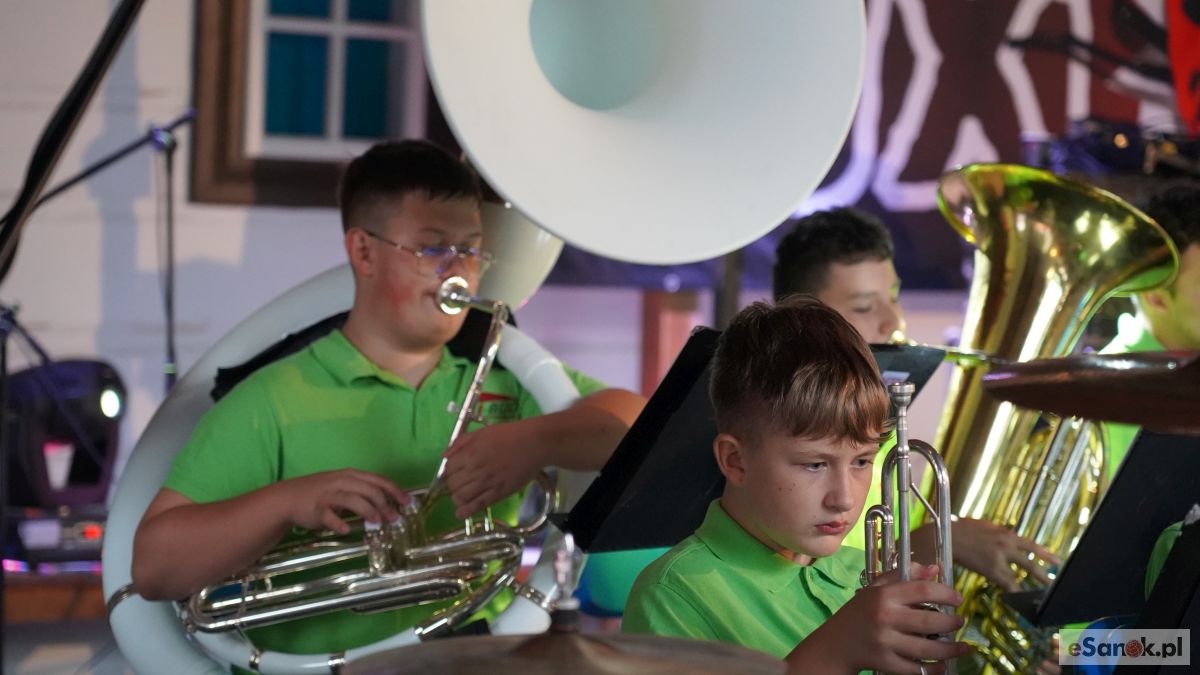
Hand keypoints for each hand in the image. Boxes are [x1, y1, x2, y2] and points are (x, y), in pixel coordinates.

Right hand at [273, 469, 409, 534]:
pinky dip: (338, 522)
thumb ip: (363, 494)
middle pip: (368, 490)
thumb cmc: (321, 492)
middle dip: (384, 504)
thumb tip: (387, 507)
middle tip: (394, 519)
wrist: (288, 497)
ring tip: (376, 522)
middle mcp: (341, 481)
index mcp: (351, 475)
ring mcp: (328, 494)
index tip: (407, 502)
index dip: (394, 490)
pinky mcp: (315, 508)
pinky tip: (346, 529)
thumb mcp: (343, 487)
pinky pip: (328, 515)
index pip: (377, 480)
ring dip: (366, 510)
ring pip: (351, 499)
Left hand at [442, 418, 547, 518]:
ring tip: (462, 495)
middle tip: (460, 481)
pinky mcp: (498, 493)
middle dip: (453, 484)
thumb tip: (444, 456)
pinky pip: (478, 506)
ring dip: (457, 497)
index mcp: (470, 453)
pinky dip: (466, 511)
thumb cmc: (508, 435)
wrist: (534, 444)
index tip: (455, 470)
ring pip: (462, 497)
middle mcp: (476, 470)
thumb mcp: (481, 432)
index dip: (449, 470)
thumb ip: (461, 443)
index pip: (448, 468)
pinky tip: (461, 513)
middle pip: (453, 484)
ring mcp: (487, 483)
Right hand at [790, 563, 969, 673]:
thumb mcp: (875, 589)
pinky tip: (943, 665)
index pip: (922, 590)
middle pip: (929, 621)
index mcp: (884, 596)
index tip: (958, 598)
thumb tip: (934, 569)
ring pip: (927, 649)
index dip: (946, 593)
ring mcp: (885, 643)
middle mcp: (885, 618)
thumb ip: (903, 576)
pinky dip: (934, 669)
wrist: (836, 644)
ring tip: (961, 646)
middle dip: (952, 623)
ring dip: (950, 649)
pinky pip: (916, 669)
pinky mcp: (885, 664)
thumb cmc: (859, 613)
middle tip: (960, 621)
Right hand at [951, 518, 1060, 590]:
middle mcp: (1007, 545)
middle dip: (1043, 574)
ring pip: (1021, 575)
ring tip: (1042, 593)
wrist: (948, 536)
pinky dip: (1014, 591)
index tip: (1057, 561)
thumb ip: (999, 533)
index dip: (1045, 554)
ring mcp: (1000, 558)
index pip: (1031, 546)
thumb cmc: (962, 529)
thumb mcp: (985, 526)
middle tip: (1055, 582)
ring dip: (1031, 584)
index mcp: (1006, 534)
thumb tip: (1008, 538)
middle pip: (1030, 563)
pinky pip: (1008, 583)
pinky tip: (1020, 598)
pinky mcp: (992, 569)